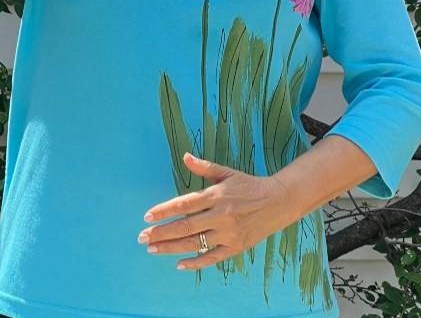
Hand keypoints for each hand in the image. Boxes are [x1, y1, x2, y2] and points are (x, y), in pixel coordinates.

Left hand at [137, 152, 295, 270]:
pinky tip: (179, 264)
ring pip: (195, 243)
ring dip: (171, 248)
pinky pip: (212, 258)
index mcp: (216, 195)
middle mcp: (220, 215)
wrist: (278, 201)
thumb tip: (185, 156)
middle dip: (161, 233)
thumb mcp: (226, 172)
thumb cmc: (248, 185)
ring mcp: (228, 233)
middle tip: (142, 237)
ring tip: (152, 249)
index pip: (184, 204)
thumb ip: (204, 167)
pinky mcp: (236, 247)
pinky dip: (196, 262)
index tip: (147, 216)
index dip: (164, 210)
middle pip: (185, 226)